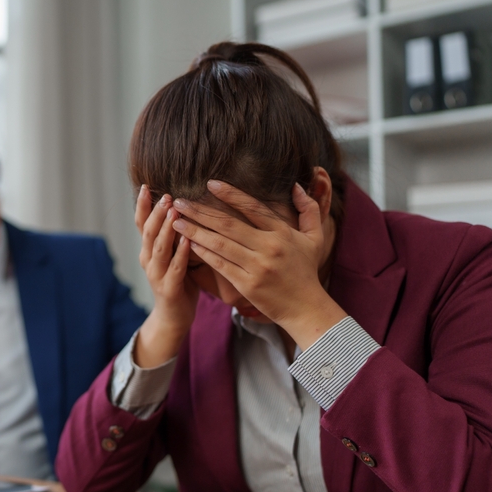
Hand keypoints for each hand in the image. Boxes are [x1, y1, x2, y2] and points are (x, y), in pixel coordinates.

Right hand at [134, 185, 199, 367]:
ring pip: (158, 248)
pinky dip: (181, 253)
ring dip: (166, 229)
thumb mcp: (170, 256)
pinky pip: (175, 268)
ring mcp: (157, 275)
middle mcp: (147, 260)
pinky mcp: (169, 289)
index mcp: (147, 251)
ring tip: (174, 211)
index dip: (142, 206)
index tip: (146, 186)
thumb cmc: (177, 282)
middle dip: (156, 213)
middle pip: (147, 232)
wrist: (173, 318)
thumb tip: (178, 207)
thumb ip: (170, 236)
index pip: (140, 224)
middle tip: (165, 195)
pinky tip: (188, 240)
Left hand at [171, 180, 345, 350]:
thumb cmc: (306, 271)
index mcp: (282, 232)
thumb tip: (296, 186)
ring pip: (220, 244)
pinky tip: (189, 244)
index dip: (230, 194)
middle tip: (179, 202)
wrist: (306, 307)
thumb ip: (309, 209)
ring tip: (176, 222)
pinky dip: (204, 253)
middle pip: (228, 224)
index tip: (209, 183)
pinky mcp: (247, 285)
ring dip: (195, 231)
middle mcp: (269, 246)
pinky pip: (220, 265)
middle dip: (200, 211)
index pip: (252, 207)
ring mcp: (257, 266)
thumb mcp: (315, 238)